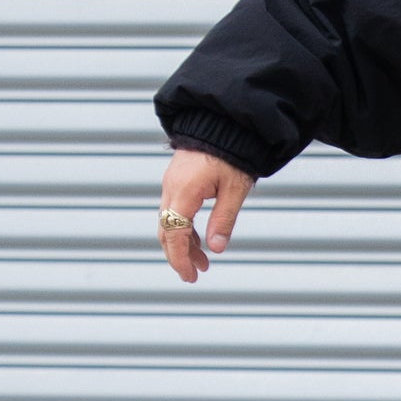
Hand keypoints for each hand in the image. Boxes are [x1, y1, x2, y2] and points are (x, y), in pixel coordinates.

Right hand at [157, 149, 253, 283]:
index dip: (180, 259)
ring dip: (183, 243)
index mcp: (184, 192)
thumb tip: (216, 249)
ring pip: (169, 222)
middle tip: (194, 275)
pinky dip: (183, 228)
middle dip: (179, 255)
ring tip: (203, 262)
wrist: (223, 124)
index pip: (174, 234)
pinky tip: (198, 240)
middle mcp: (171, 188)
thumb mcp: (234, 190)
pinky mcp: (176, 180)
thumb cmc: (232, 155)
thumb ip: (224, 219)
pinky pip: (174, 210)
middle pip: (166, 231)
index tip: (190, 276)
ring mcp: (171, 183)